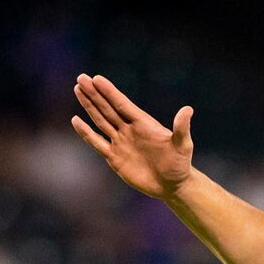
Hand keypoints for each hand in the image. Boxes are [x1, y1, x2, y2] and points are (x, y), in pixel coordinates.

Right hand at [72, 73, 194, 200]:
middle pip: (108, 108)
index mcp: (143, 124)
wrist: (172, 185)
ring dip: (89, 106)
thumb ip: (181, 128)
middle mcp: (129, 130)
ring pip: (101, 121)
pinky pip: (97, 143)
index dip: (109, 92)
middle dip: (94, 94)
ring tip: (78, 89)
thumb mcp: (182, 145)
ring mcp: (121, 143)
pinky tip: (76, 120)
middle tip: (81, 78)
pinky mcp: (115, 158)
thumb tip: (188, 109)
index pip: (122, 104)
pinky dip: (86, 132)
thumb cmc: (180, 164)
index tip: (96, 78)